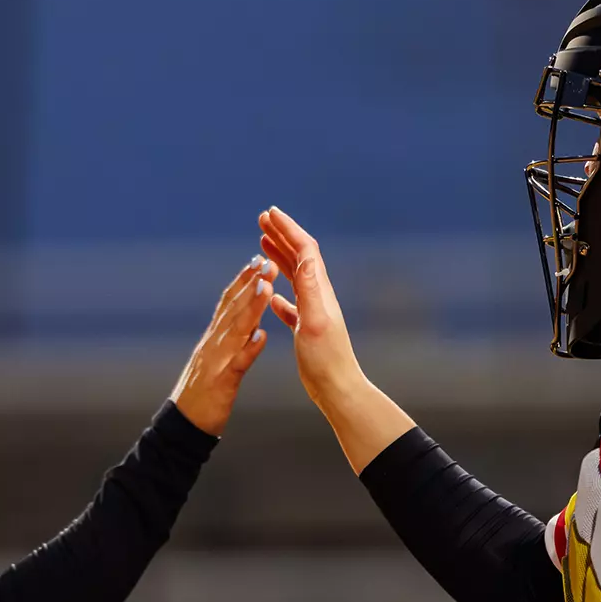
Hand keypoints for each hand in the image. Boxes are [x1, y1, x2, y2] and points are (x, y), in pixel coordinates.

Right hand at [170, 257, 274, 435]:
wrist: (183, 426)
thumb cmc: (203, 395)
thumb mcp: (215, 362)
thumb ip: (228, 342)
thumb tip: (248, 325)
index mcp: (213, 339)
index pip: (228, 304)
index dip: (243, 281)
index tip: (257, 261)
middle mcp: (213, 344)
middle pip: (232, 309)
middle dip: (249, 284)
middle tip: (267, 261)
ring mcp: (216, 361)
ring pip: (235, 330)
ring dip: (251, 307)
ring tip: (266, 287)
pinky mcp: (221, 382)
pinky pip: (237, 364)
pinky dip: (249, 349)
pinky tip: (261, 336)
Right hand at [256, 206, 414, 470]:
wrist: (337, 388)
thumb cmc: (325, 359)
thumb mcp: (315, 321)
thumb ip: (310, 290)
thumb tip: (306, 258)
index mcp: (319, 290)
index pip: (304, 249)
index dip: (288, 229)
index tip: (269, 213)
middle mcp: (319, 296)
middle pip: (300, 257)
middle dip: (282, 235)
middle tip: (262, 220)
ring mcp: (313, 311)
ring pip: (295, 276)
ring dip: (280, 257)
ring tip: (263, 244)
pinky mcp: (307, 328)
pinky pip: (292, 302)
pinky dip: (279, 290)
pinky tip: (270, 293)